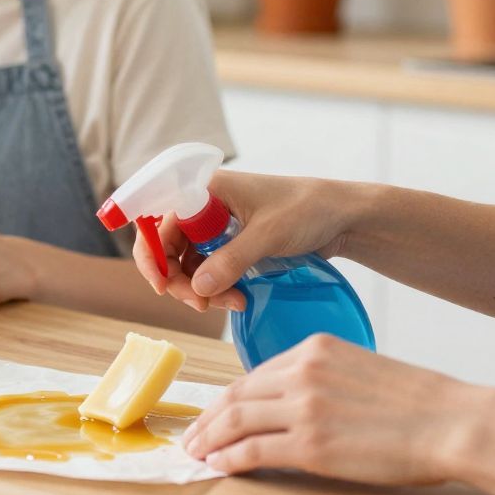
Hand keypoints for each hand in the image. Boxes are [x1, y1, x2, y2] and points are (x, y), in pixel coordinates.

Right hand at [131, 170, 359, 311]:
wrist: (341, 217)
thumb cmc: (306, 209)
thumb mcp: (268, 234)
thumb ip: (231, 260)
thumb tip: (197, 288)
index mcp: (205, 190)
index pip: (160, 221)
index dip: (153, 254)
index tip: (163, 285)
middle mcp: (204, 207)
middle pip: (169, 248)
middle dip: (180, 280)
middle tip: (201, 305)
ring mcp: (217, 228)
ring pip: (189, 265)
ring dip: (202, 290)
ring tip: (233, 303)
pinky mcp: (231, 247)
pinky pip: (210, 272)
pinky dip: (217, 289)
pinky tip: (238, 299)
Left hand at [183, 334, 489, 484]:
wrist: (451, 421)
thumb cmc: (419, 402)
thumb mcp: (361, 370)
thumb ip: (323, 380)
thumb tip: (293, 405)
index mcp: (315, 348)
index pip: (256, 374)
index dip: (229, 397)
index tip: (216, 413)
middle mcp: (303, 372)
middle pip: (237, 393)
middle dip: (209, 417)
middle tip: (193, 435)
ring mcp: (305, 407)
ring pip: (236, 419)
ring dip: (210, 439)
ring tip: (196, 453)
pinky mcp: (311, 444)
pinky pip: (254, 450)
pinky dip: (229, 458)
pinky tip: (220, 466)